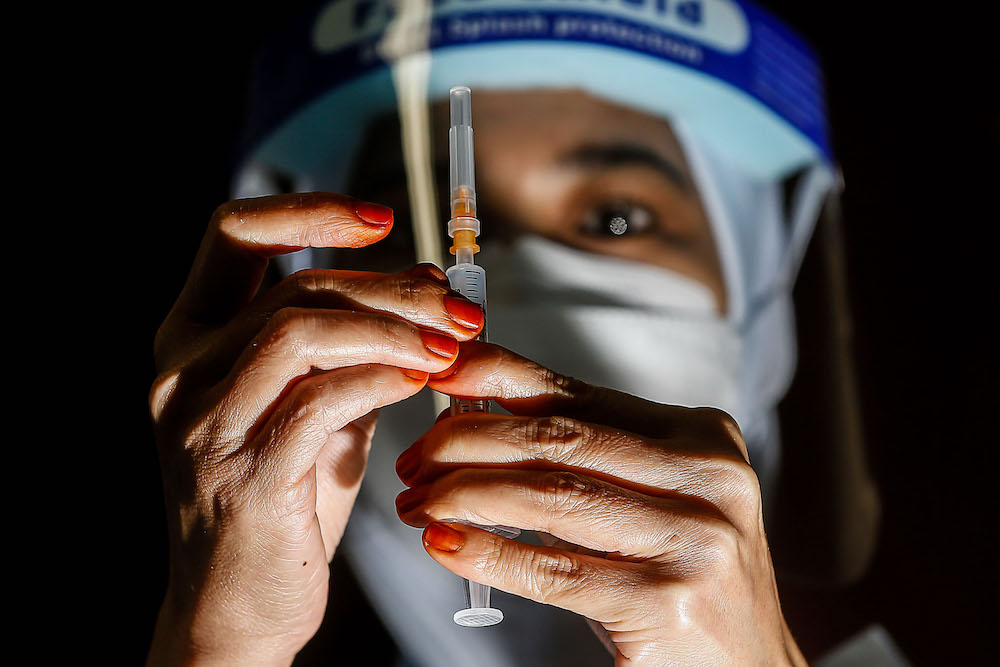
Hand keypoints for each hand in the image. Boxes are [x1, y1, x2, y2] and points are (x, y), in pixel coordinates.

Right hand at [147, 193, 483, 664]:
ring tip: (453, 345)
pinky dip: (383, 379)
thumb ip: (359, 347)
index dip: (310, 211)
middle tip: (460, 307)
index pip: (234, 232)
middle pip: (297, 286)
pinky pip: (321, 399)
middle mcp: (183, 370)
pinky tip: (423, 382)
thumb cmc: (285, 503)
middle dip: (393, 288)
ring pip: (303, 331)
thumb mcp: (320, 409)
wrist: (237, 607)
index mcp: (192, 338)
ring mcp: (205, 421)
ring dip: (394, 330)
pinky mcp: (243, 472)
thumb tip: (428, 284)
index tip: (380, 218)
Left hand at [395, 342, 805, 665]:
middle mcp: (707, 478)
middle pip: (558, 441)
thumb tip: (477, 411)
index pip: (579, 395)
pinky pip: (554, 569)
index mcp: (701, 437)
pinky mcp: (668, 602)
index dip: (500, 376)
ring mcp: (695, 540)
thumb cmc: (684, 576)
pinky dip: (488, 553)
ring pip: (550, 497)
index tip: (442, 373)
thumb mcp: (651, 497)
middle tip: (416, 461)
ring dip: (465, 494)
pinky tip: (445, 543)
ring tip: (419, 502)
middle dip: (468, 442)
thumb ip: (586, 453)